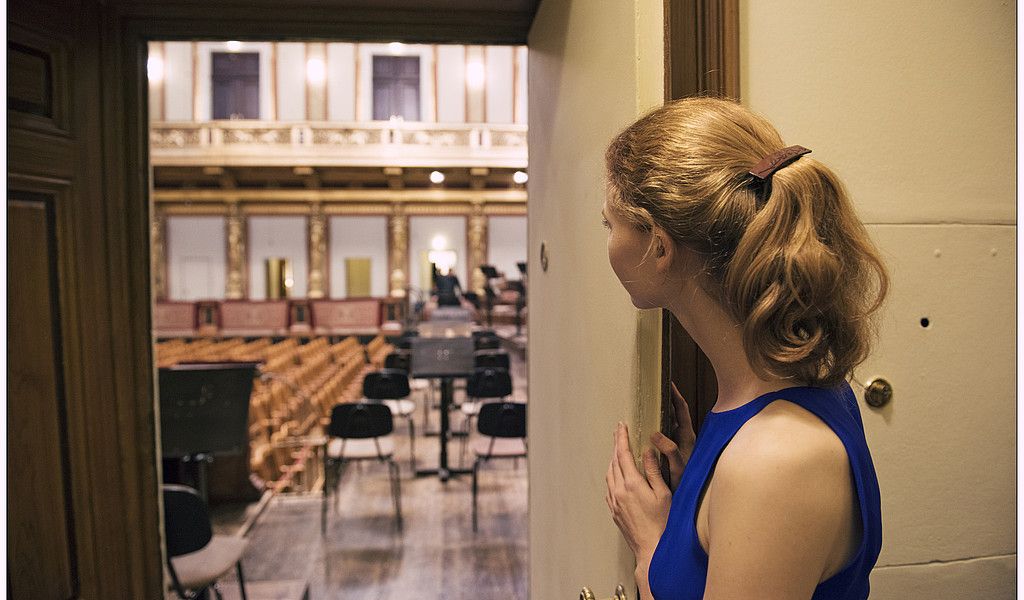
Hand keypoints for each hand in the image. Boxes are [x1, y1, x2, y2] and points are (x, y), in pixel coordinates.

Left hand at [605, 422, 671, 564]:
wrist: (652, 549)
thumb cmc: (663, 522)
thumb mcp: (664, 493)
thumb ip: (654, 470)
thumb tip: (647, 450)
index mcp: (632, 483)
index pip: (623, 454)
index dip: (622, 438)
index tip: (621, 425)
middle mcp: (619, 490)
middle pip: (614, 461)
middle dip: (616, 444)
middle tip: (618, 431)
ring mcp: (614, 501)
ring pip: (609, 473)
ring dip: (612, 459)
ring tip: (617, 449)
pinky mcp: (614, 510)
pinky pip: (608, 486)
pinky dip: (611, 474)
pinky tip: (616, 474)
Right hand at [649, 382, 695, 491]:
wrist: (688, 500)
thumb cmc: (685, 484)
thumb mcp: (677, 468)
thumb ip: (669, 451)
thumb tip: (656, 434)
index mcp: (687, 438)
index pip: (682, 410)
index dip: (676, 396)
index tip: (669, 383)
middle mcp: (682, 439)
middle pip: (673, 414)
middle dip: (663, 402)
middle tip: (650, 392)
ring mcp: (676, 445)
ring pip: (666, 424)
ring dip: (657, 415)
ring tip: (643, 407)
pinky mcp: (669, 452)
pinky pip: (660, 434)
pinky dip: (652, 427)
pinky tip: (641, 429)